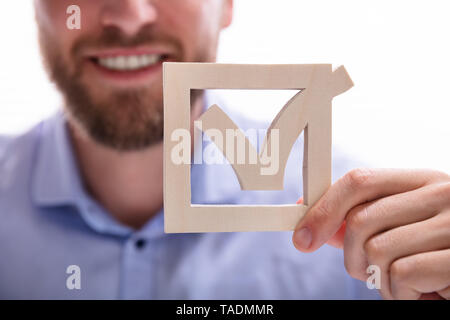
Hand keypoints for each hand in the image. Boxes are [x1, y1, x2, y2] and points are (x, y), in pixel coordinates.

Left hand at [292, 168, 449, 299]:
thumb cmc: (440, 252)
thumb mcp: (403, 228)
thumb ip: (363, 223)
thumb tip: (315, 225)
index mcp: (422, 181)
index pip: (358, 180)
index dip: (323, 209)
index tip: (302, 238)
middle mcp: (441, 193)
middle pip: (360, 220)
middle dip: (352, 257)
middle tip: (369, 272)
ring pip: (377, 250)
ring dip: (382, 280)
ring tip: (407, 282)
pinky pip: (402, 275)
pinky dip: (401, 295)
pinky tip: (424, 293)